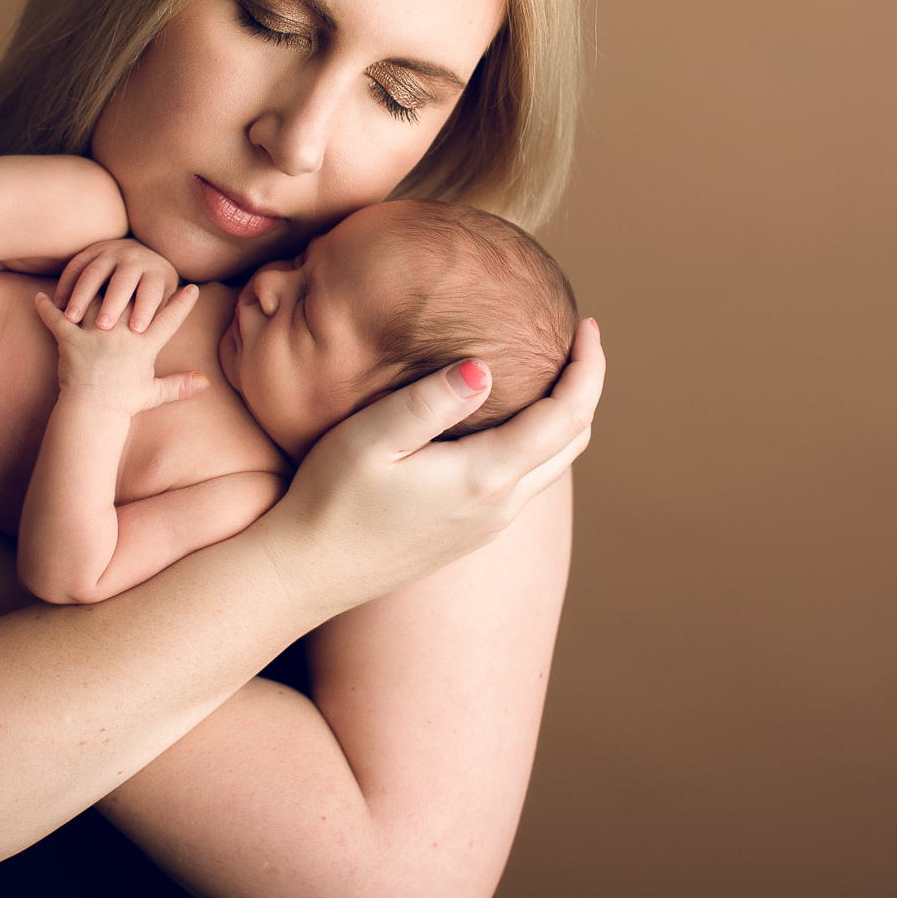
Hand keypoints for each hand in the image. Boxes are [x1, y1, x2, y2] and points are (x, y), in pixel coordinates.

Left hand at [33, 283, 207, 414]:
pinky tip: (41, 297)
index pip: (168, 319)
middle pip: (130, 298)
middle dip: (133, 284)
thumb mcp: (155, 393)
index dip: (182, 303)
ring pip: (94, 299)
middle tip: (133, 270)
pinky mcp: (70, 339)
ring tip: (89, 276)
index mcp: (144, 345)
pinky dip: (46, 308)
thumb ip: (180, 385)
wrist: (93, 413)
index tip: (191, 287)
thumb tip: (206, 382)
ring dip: (90, 288)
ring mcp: (94, 334)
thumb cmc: (124, 403)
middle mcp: (121, 333)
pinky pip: (55, 318)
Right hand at [53, 238, 182, 331]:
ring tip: (72, 319)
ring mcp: (111, 252)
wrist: (142, 252)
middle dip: (113, 303)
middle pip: (123, 281)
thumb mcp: (163, 298)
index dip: (146, 309)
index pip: (152, 291)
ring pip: (94, 273)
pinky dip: (66, 284)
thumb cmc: (153, 289)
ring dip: (82, 296)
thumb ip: (161, 314)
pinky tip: (58, 305)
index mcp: (156, 272)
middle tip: (103, 327)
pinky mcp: (92, 250)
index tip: (137, 330)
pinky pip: (75, 266)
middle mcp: (134, 258)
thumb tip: (161, 340)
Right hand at [261, 317, 604, 613]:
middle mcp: (499, 507)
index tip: (587, 325)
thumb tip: (484, 367)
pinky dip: (539, 440)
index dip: (586, 367)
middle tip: (576, 340)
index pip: (566, 415)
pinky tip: (510, 418)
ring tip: (551, 371)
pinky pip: (527, 481)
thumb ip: (429, 400)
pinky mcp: (472, 534)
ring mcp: (488, 525)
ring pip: (553, 465)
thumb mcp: (371, 437)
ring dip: (564, 416)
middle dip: (585, 387)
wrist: (310, 572)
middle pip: (573, 441)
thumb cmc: (331, 498)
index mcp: (485, 477)